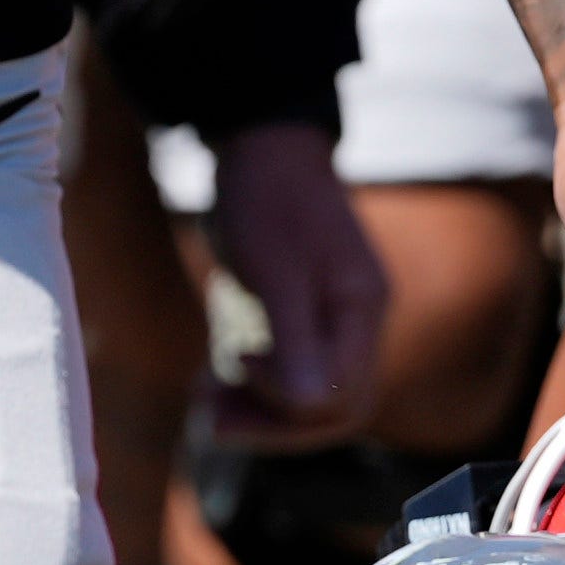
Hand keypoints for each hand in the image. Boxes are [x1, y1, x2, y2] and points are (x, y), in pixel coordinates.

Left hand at [199, 121, 387, 447]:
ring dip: (256, 410)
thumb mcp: (276, 267)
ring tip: (203, 404)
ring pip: (308, 395)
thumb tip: (309, 406)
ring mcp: (333, 318)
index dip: (285, 402)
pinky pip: (290, 371)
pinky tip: (214, 379)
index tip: (238, 360)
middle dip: (270, 424)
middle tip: (208, 420)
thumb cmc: (268, 196)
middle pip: (330, 407)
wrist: (260, 140)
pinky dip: (253, 383)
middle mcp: (357, 321)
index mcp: (361, 308)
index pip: (340, 396)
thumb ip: (297, 337)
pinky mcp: (305, 315)